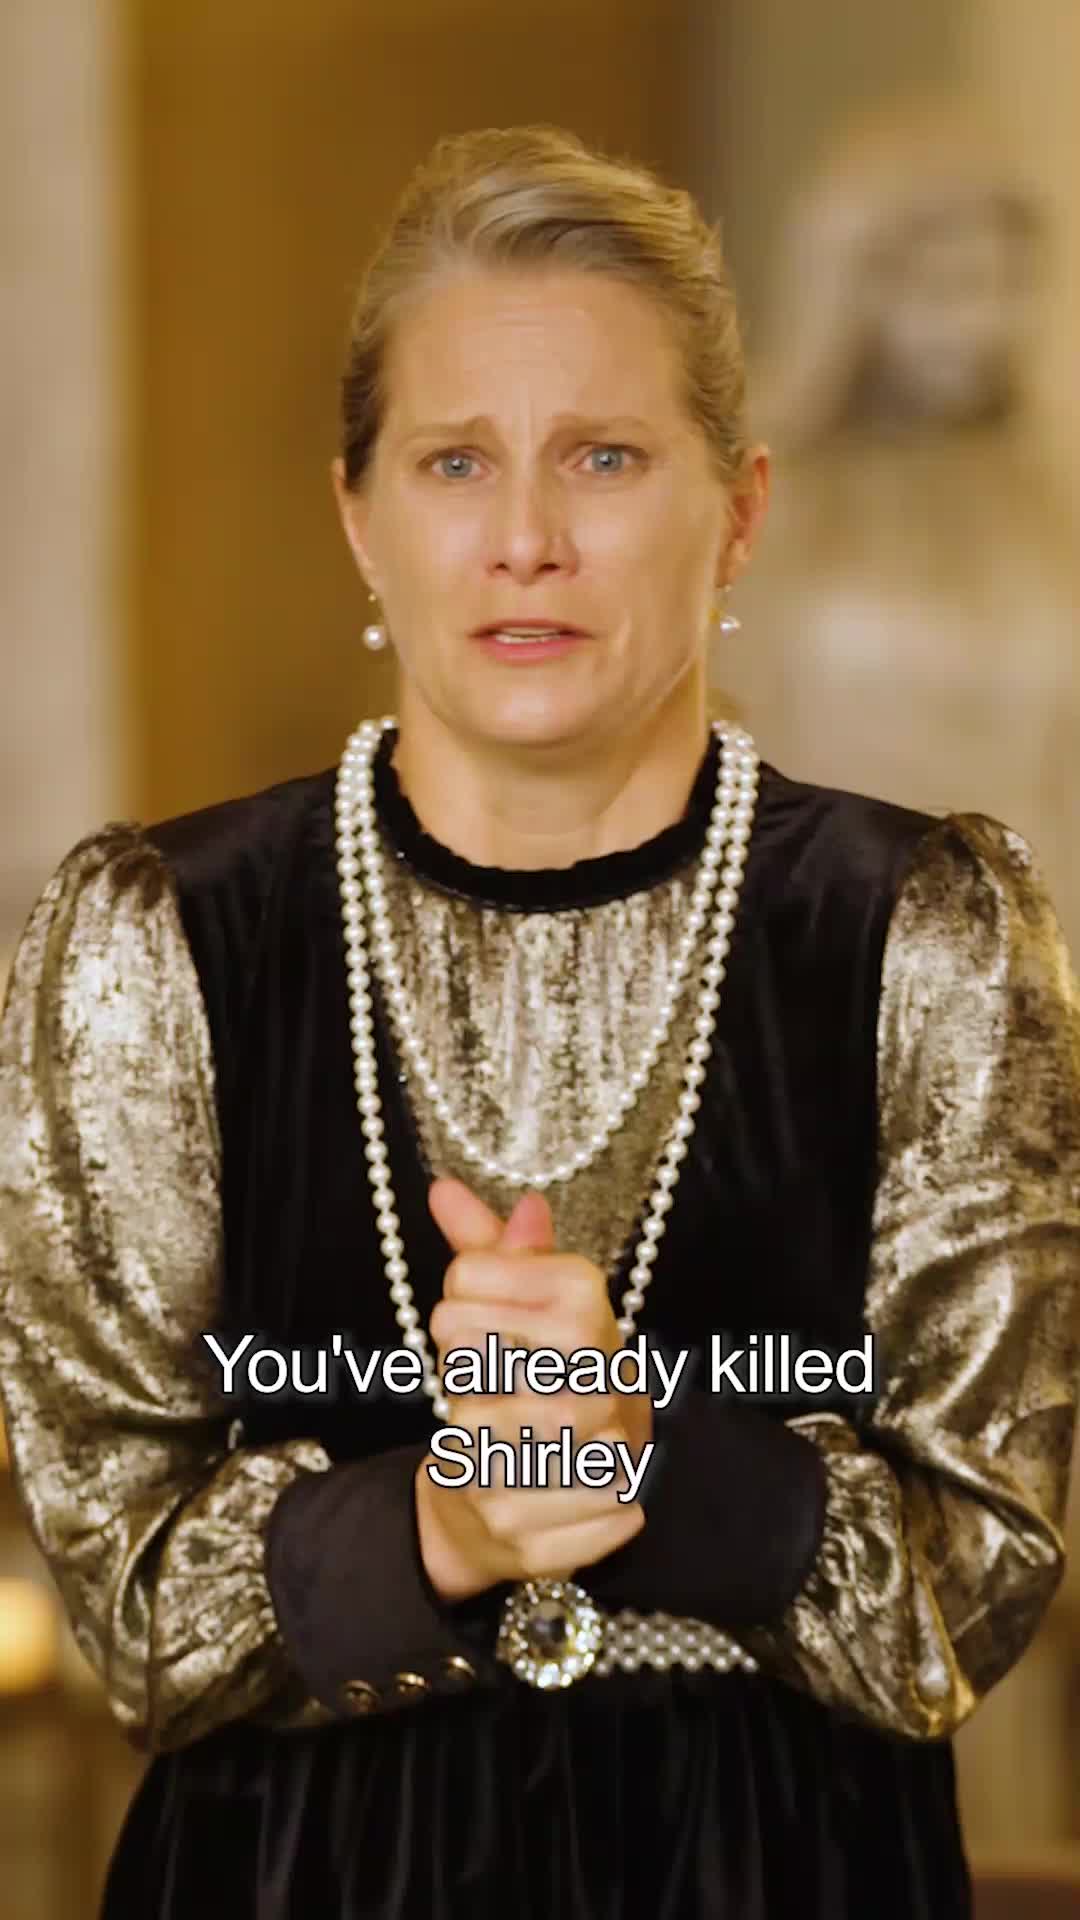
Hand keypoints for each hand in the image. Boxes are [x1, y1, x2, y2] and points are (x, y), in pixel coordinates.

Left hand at [414, 1177, 650, 1602]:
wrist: (577, 1473)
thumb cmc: (534, 1371)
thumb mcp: (518, 1304)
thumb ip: (485, 1248)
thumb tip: (442, 1189)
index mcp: (586, 1302)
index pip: (464, 1282)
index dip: (458, 1303)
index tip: (481, 1322)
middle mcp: (601, 1370)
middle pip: (465, 1354)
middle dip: (465, 1373)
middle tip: (485, 1382)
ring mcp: (594, 1451)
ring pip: (474, 1430)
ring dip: (471, 1436)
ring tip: (496, 1429)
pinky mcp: (580, 1517)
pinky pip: (492, 1499)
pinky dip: (487, 1491)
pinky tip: (508, 1477)